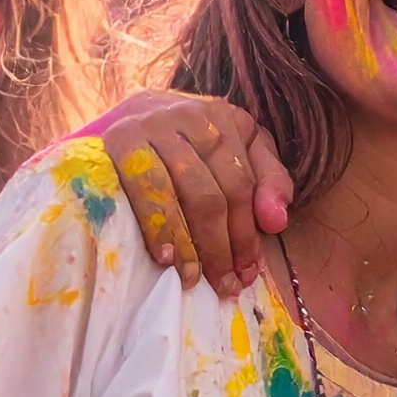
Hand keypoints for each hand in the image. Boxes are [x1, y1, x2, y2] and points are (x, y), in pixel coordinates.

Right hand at [88, 92, 290, 296]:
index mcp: (225, 118)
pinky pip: (141, 188)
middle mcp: (190, 116)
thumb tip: (277, 221)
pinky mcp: (119, 139)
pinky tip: (163, 255)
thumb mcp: (238, 148)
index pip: (243, 185)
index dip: (247, 233)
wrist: (123, 111)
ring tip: (193, 279)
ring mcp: (152, 126)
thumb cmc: (189, 141)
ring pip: (178, 193)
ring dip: (189, 243)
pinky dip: (155, 224)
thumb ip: (268, 179)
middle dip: (221, 245)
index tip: (248, 273)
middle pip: (212, 193)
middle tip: (223, 285)